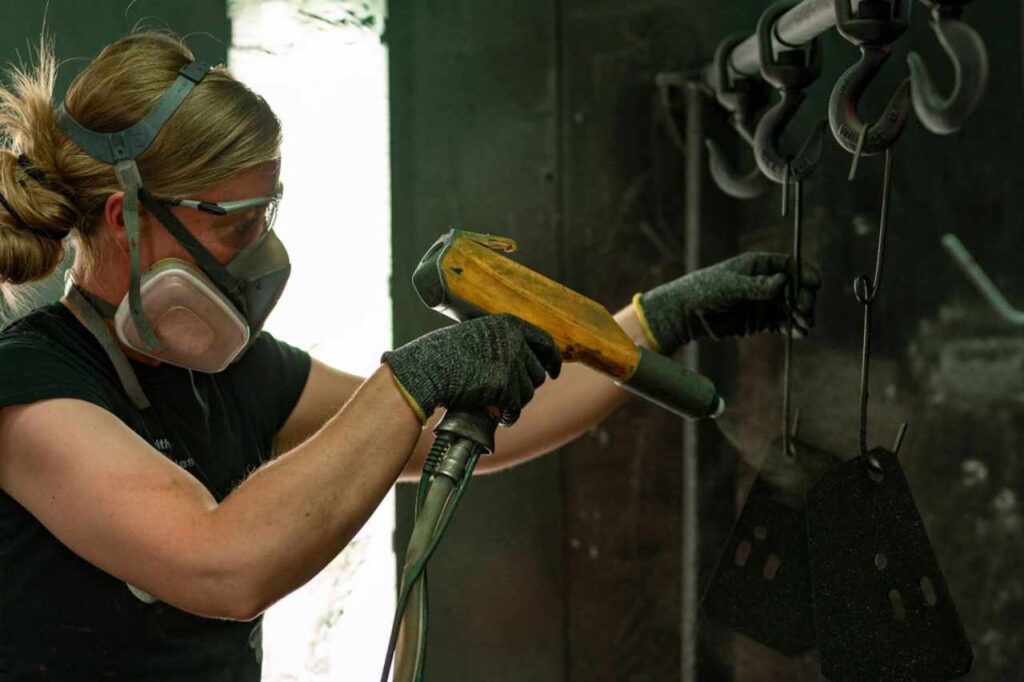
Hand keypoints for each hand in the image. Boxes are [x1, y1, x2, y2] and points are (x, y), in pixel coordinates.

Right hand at [381, 314, 562, 423]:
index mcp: (509, 324)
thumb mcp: (475, 334)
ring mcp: (511, 363)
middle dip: (525, 386)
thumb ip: (500, 343)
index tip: (554, 371)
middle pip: (537, 372)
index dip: (553, 359)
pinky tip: (498, 416)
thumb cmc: (441, 354)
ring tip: (497, 404)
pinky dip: (508, 416)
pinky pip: (516, 408)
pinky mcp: (505, 386)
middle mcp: (515, 340)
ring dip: (515, 402)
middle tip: (507, 394)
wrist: (425, 370)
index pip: (545, 342)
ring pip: (528, 392)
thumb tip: (521, 362)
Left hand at [634, 252, 820, 353]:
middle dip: (804, 297)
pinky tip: (799, 333)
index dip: (804, 273)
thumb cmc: (704, 291)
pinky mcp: (760, 320)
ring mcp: (764, 302)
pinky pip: (782, 323)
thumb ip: (756, 286)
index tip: (814, 283)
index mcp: (758, 265)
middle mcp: (765, 282)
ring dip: (802, 315)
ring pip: (792, 307)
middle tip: (805, 310)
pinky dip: (792, 328)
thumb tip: (782, 281)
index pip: (789, 266)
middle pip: (795, 287)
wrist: (686, 314)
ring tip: (806, 325)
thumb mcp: (730, 286)